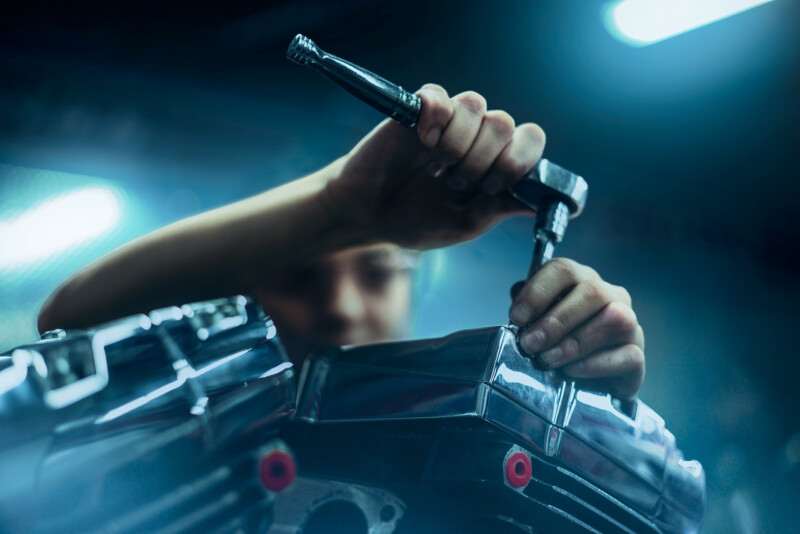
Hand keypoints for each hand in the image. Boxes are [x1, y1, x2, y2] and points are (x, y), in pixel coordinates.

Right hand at [323, 84, 545, 248]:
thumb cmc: (416, 221)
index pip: (530, 139)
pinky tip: (423, 143)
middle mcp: (475, 138)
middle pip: (504, 122)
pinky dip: (434, 119)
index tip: (492, 187)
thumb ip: (501, 207)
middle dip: (482, 160)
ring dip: (458, 144)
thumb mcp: (465, 224)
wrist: (369, 217)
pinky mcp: (417, 112)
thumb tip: (544, 201)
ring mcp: (447, 123)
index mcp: (494, 163)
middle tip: (455, 184)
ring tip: (435, 169)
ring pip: (475, 105)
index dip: (518, 160)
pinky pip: (438, 96)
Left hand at [509, 258, 644, 399]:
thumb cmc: (559, 343)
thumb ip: (528, 307)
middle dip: (555, 320)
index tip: (517, 317)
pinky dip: (596, 364)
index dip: (538, 291)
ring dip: (575, 342)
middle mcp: (610, 296)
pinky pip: (628, 355)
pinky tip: (572, 371)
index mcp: (581, 281)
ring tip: (548, 359)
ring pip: (614, 319)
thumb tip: (517, 293)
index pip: (563, 270)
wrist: (585, 382)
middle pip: (591, 292)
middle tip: (530, 343)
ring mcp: (629, 324)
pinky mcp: (636, 355)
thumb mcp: (536, 322)